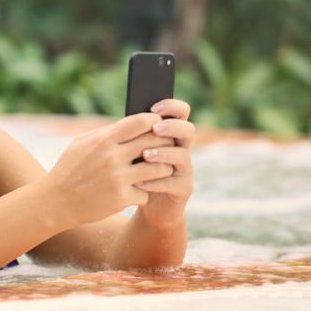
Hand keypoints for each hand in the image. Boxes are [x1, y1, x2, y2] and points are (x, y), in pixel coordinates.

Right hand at [42, 112, 180, 226]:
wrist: (56, 201)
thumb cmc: (69, 169)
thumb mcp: (80, 144)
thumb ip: (104, 133)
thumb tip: (129, 124)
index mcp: (103, 139)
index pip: (140, 122)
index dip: (154, 121)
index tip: (158, 125)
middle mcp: (113, 157)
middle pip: (155, 142)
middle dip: (165, 143)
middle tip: (167, 146)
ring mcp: (118, 179)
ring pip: (159, 169)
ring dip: (162, 169)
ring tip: (160, 169)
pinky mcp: (121, 199)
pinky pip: (147, 193)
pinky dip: (144, 192)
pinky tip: (139, 192)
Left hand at [132, 99, 194, 228]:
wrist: (139, 203)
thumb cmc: (130, 170)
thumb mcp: (128, 149)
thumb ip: (131, 135)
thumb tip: (122, 120)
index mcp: (169, 134)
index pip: (181, 112)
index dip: (172, 107)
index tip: (154, 107)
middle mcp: (181, 148)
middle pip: (188, 130)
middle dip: (172, 127)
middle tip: (155, 129)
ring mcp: (184, 169)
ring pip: (183, 156)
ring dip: (163, 154)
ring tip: (145, 155)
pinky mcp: (183, 189)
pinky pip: (174, 182)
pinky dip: (156, 181)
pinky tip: (139, 181)